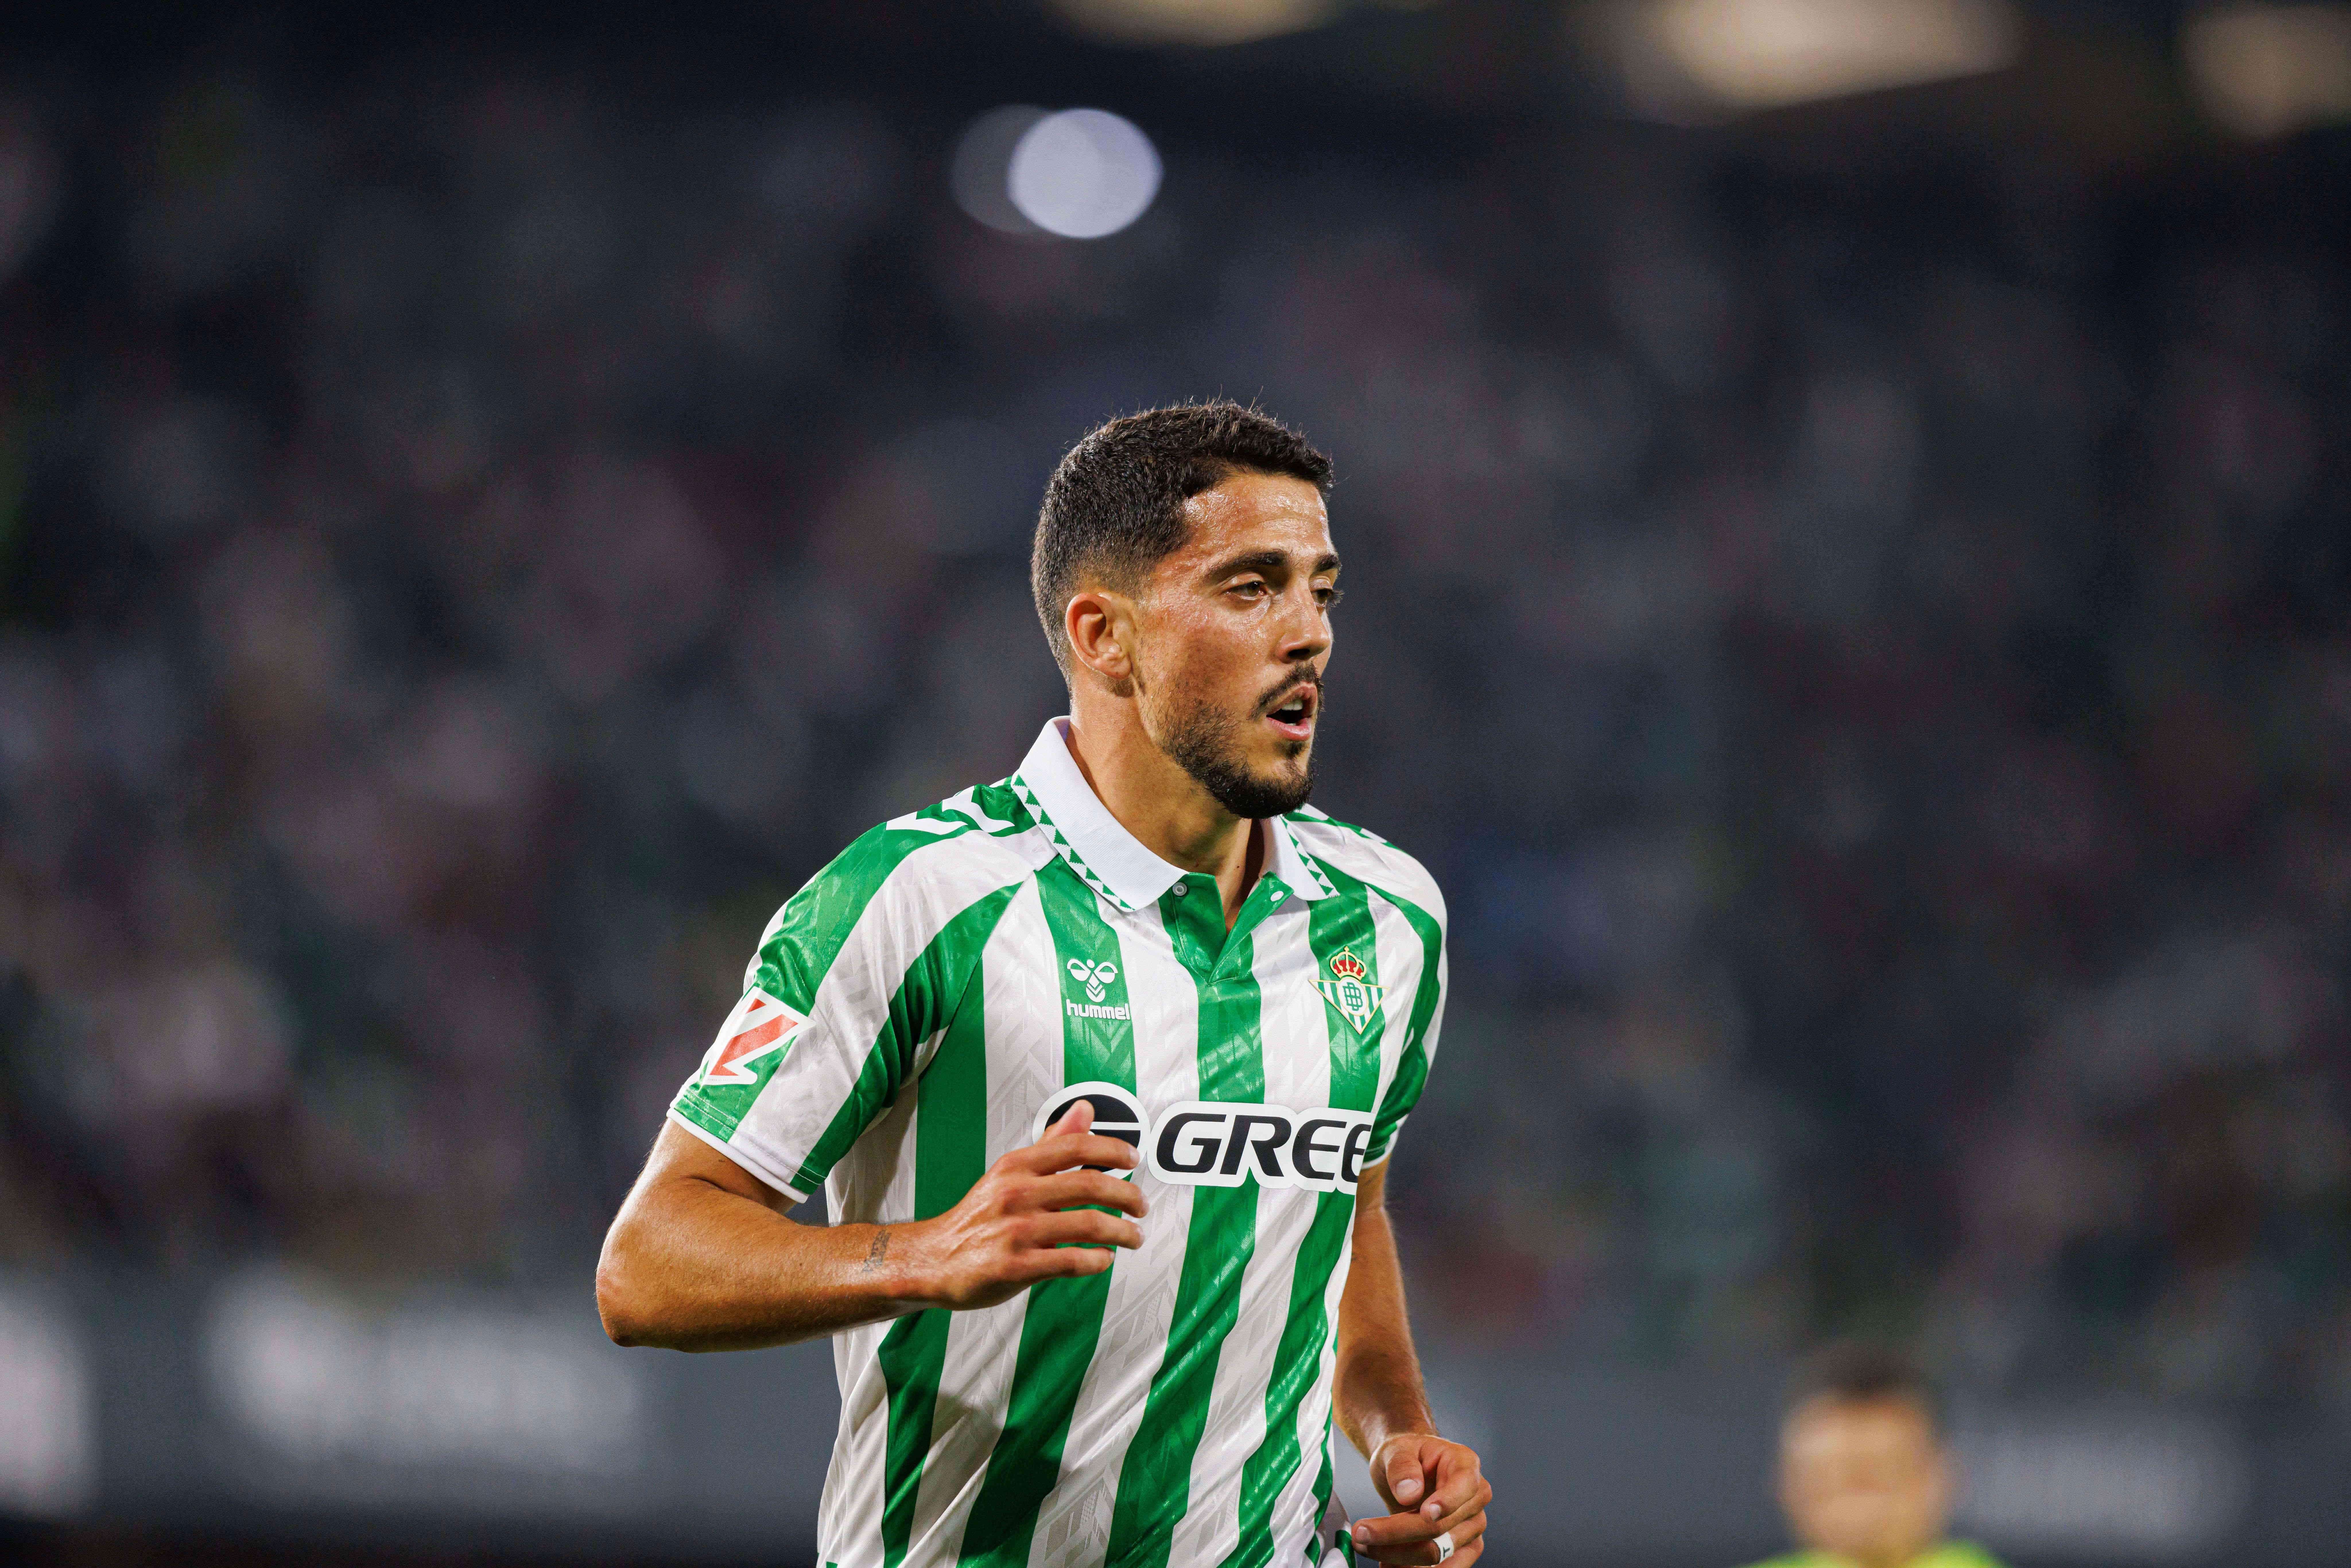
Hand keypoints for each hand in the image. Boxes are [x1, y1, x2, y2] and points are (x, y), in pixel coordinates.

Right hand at [902, 1100, 1148, 1310]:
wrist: (932, 1260)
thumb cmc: (979, 1217)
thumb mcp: (1009, 1174)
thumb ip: (1051, 1144)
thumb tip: (1085, 1108)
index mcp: (1016, 1166)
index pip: (1075, 1146)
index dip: (1112, 1149)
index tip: (1134, 1159)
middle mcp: (1016, 1193)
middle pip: (1089, 1184)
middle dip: (1127, 1195)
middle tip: (1142, 1206)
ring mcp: (1015, 1231)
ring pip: (1088, 1224)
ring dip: (1122, 1231)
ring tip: (1134, 1237)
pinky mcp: (1014, 1267)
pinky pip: (1071, 1260)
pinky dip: (1097, 1260)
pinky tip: (1104, 1259)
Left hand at [1351, 1432, 1490, 1564]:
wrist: (1409, 1472)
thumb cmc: (1407, 1456)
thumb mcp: (1397, 1449)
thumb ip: (1402, 1467)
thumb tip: (1409, 1493)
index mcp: (1465, 1465)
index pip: (1463, 1486)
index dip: (1446, 1502)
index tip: (1425, 1513)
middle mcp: (1475, 1497)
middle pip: (1440, 1527)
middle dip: (1396, 1534)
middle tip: (1360, 1534)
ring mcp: (1472, 1526)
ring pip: (1437, 1552)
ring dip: (1399, 1556)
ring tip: (1365, 1547)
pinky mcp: (1463, 1548)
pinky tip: (1387, 1564)